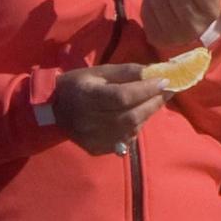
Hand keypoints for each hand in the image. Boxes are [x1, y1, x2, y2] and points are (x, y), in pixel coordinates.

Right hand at [51, 64, 168, 155]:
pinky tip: (137, 117)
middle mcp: (90, 120)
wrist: (53, 110)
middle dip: (153, 103)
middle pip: (130, 116)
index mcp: (87, 96)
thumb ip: (126, 72)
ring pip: (131, 129)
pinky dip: (136, 128)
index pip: (123, 96)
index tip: (165, 81)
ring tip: (154, 102)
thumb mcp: (99, 72)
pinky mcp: (96, 149)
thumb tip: (155, 72)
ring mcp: (93, 138)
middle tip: (168, 92)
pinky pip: (125, 140)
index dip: (146, 90)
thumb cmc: (78, 84)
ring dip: (147, 115)